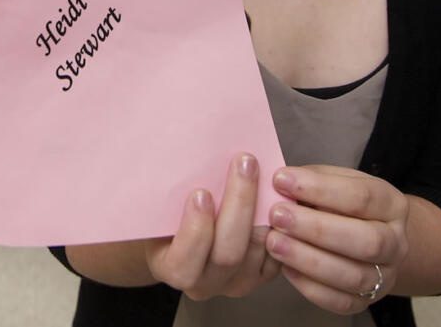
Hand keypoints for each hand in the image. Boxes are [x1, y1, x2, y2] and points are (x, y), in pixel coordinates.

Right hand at [144, 154, 279, 300]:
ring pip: (257, 248)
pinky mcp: (262, 274)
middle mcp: (204, 283)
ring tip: (263, 169)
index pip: (182, 263)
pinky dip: (279, 219)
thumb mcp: (161, 204)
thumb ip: (169, 193)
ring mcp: (236, 282)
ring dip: (263, 206)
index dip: (194, 231)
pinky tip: (276, 188)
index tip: (201, 193)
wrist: (186, 226)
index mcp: (171, 268)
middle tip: (243, 164)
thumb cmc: (170, 211)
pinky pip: (277, 249)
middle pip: (228, 253)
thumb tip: (177, 156)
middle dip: (239, 204)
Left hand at [265, 166, 409, 314]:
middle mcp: (395, 242)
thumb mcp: (334, 181)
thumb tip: (278, 183)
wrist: (367, 236)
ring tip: (274, 242)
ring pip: (353, 275)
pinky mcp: (366, 300)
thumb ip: (310, 181)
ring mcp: (385, 276)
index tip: (281, 180)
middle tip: (277, 216)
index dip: (320, 188)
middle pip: (365, 240)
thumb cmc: (341, 203)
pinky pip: (341, 302)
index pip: (361, 197)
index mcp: (391, 205)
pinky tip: (285, 268)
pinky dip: (310, 286)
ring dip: (308, 259)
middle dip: (316, 228)